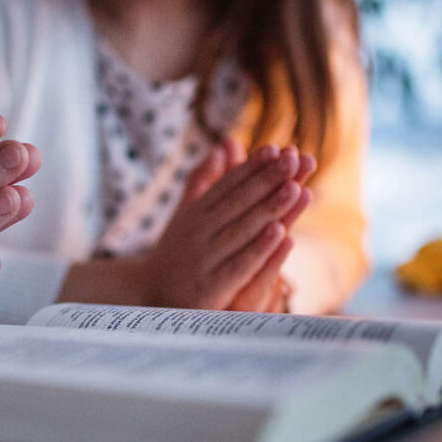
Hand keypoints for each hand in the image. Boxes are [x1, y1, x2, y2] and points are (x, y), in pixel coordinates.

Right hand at [59, 140, 312, 309]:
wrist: (147, 297)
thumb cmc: (175, 253)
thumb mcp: (186, 212)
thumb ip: (205, 179)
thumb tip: (227, 144)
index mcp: (195, 213)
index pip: (227, 185)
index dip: (252, 167)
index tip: (276, 149)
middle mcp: (198, 232)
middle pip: (238, 202)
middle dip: (267, 180)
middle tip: (294, 159)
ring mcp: (204, 258)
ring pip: (242, 229)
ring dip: (269, 208)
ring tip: (294, 187)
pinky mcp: (212, 287)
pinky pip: (240, 264)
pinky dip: (260, 248)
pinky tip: (281, 233)